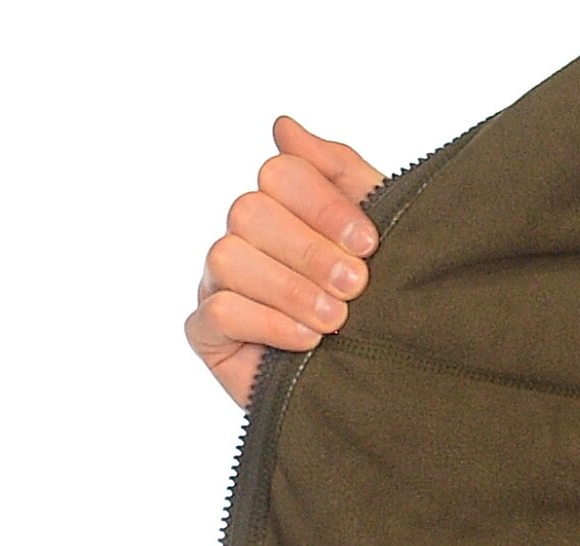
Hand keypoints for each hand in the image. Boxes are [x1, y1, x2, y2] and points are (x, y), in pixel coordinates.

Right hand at [184, 115, 385, 409]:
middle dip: (311, 249)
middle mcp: (244, 238)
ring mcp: (219, 283)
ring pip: (229, 257)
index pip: (283, 173)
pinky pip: (220, 310)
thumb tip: (282, 125)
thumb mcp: (372, 236)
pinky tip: (307, 342)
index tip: (370, 244)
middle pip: (251, 210)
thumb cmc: (372, 311)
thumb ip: (338, 174)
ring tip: (335, 321)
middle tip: (356, 287)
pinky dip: (268, 322)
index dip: (326, 205)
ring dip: (291, 289)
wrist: (373, 386)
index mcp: (282, 208)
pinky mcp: (206, 332)